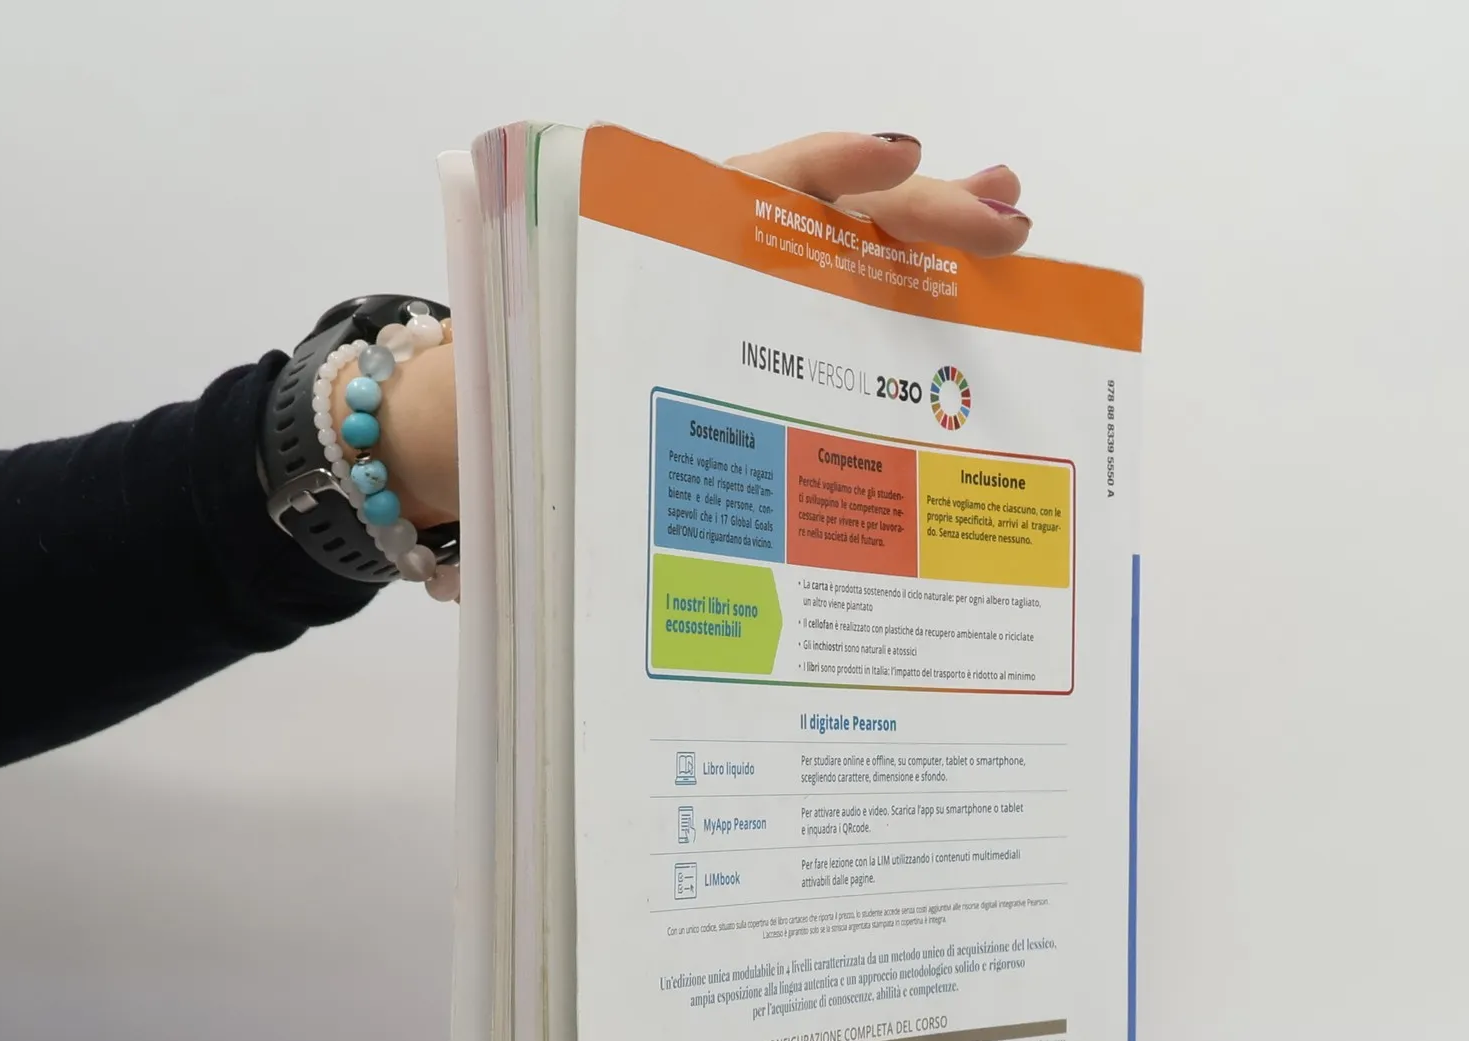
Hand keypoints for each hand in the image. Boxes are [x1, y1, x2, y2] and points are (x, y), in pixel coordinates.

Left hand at [341, 133, 1030, 535]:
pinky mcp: (748, 373)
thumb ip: (592, 392)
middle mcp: (712, 272)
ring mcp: (737, 320)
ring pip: (849, 276)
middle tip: (1011, 223)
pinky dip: (900, 337)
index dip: (829, 171)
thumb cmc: (494, 411)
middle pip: (832, 225)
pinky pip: (833, 345)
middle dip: (926, 216)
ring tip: (1013, 238)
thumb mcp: (537, 390)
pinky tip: (958, 345)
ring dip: (934, 258)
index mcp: (659, 249)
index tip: (896, 162)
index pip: (755, 188)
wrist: (455, 449)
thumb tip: (648, 432)